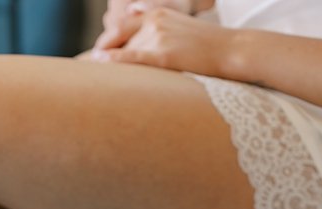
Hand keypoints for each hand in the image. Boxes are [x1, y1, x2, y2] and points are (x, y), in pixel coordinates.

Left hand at [90, 7, 233, 76]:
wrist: (234, 51)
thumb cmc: (212, 45)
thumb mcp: (182, 26)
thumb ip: (158, 24)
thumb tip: (134, 21)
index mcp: (158, 14)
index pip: (123, 25)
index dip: (108, 40)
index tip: (98, 53)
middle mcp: (154, 21)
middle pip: (120, 38)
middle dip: (103, 53)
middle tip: (87, 69)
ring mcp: (159, 36)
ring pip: (125, 50)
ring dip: (109, 65)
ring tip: (94, 80)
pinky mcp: (165, 54)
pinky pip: (133, 58)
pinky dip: (114, 61)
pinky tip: (100, 65)